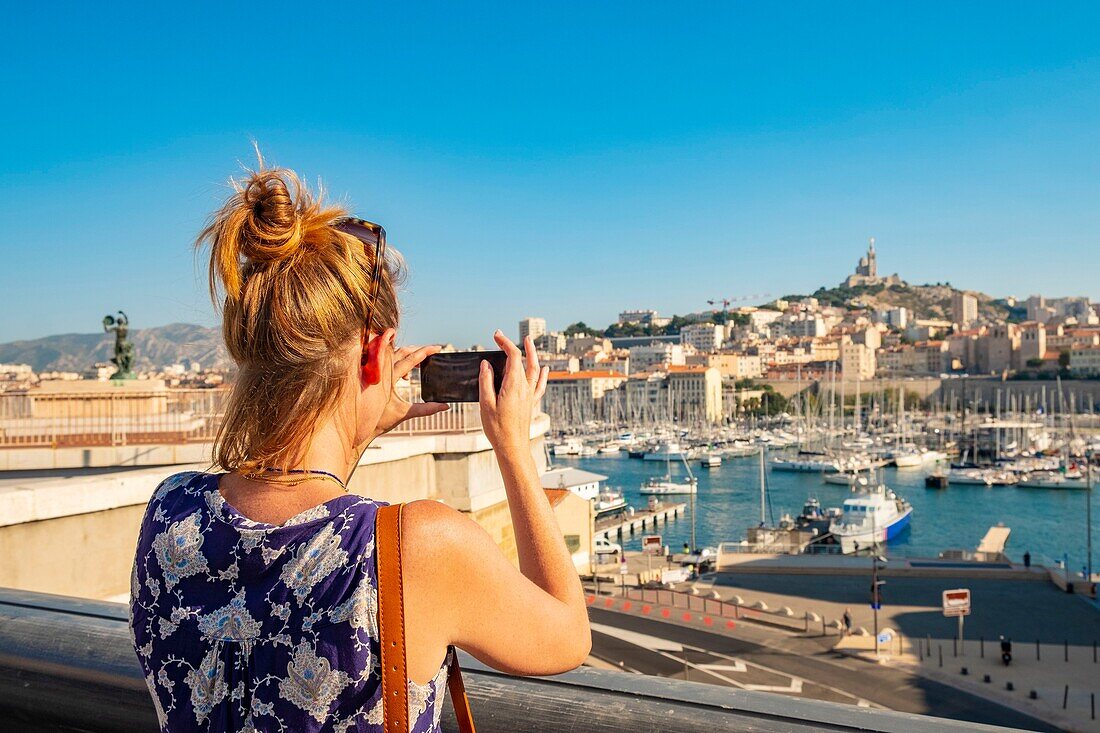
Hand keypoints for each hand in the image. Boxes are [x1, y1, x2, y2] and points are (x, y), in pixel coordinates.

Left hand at [369, 343, 449, 441]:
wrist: (360, 426)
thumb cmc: (381, 421)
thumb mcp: (405, 414)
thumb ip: (426, 409)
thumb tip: (445, 406)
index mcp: (388, 378)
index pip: (410, 360)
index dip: (425, 352)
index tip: (437, 348)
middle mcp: (381, 372)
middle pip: (402, 352)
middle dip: (417, 350)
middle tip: (430, 352)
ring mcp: (377, 373)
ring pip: (394, 355)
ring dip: (408, 355)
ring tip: (420, 363)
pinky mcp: (374, 376)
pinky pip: (388, 362)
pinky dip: (400, 363)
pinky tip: (406, 377)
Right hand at [479, 330, 547, 458]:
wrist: (512, 447)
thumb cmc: (497, 429)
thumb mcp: (485, 404)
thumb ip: (486, 381)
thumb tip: (487, 364)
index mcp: (513, 385)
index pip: (513, 356)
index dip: (505, 343)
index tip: (496, 335)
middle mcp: (525, 388)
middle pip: (524, 360)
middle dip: (515, 345)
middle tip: (503, 337)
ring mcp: (530, 395)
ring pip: (535, 369)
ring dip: (532, 354)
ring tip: (529, 342)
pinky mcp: (531, 403)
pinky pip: (540, 384)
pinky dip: (542, 374)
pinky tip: (544, 369)